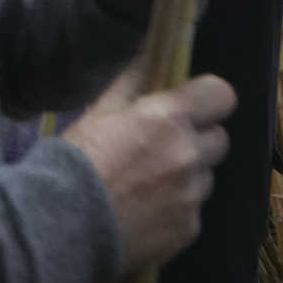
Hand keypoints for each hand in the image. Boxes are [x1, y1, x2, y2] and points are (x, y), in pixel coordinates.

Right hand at [61, 69, 235, 271]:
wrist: (61, 227)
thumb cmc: (76, 162)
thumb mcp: (99, 113)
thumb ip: (134, 82)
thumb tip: (152, 53)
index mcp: (168, 118)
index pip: (222, 96)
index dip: (209, 100)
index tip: (194, 107)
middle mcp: (188, 155)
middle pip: (219, 139)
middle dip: (197, 140)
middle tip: (163, 149)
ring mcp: (191, 196)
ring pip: (206, 178)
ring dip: (187, 177)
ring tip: (148, 188)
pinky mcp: (188, 229)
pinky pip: (193, 212)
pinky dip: (177, 211)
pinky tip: (145, 214)